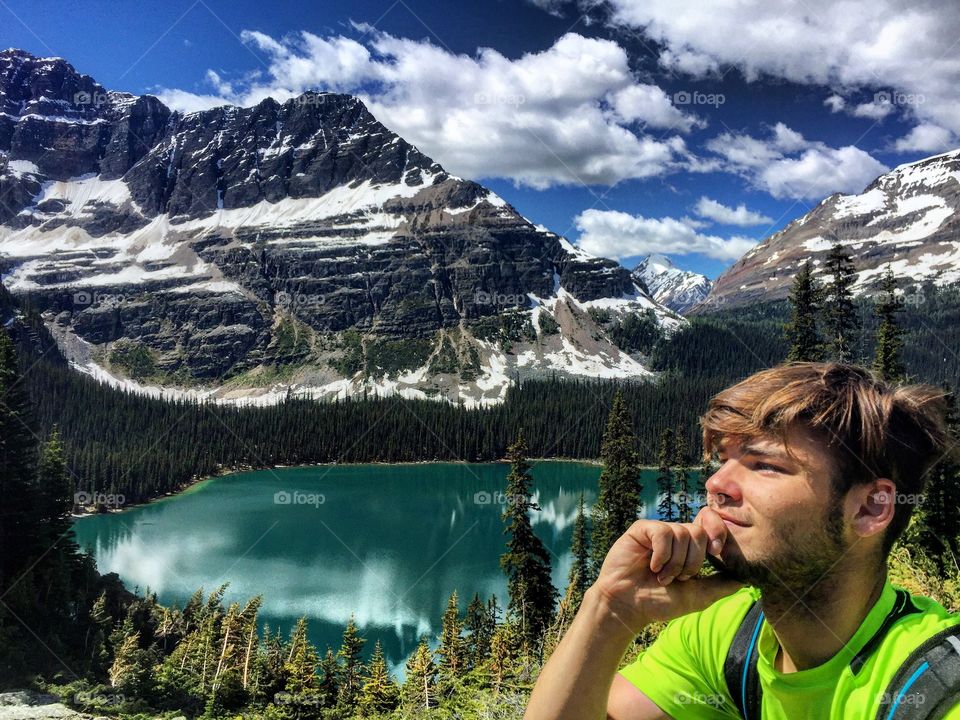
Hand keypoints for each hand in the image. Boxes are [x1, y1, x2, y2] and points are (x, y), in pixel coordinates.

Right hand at [589, 507, 744, 629]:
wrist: (628, 606)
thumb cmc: (660, 603)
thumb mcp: (698, 596)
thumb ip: (722, 585)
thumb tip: (746, 577)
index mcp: (690, 548)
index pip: (711, 526)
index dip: (717, 533)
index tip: (716, 552)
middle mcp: (676, 536)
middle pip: (699, 532)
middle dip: (692, 561)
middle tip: (677, 578)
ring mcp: (659, 531)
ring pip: (682, 534)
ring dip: (674, 563)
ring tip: (661, 577)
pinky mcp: (642, 530)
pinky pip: (663, 533)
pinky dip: (661, 555)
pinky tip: (651, 566)